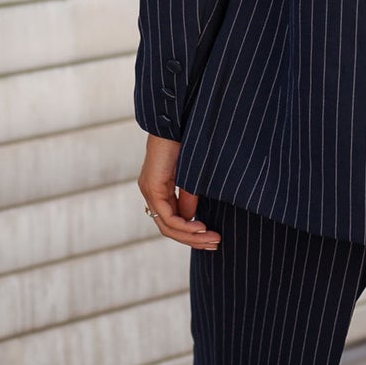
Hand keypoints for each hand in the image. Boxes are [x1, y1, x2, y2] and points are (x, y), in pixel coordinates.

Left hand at [139, 135, 220, 249]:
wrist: (175, 120)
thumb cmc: (185, 141)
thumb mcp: (192, 176)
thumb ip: (190, 197)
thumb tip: (192, 219)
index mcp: (159, 190)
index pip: (172, 222)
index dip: (192, 234)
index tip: (213, 237)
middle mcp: (151, 193)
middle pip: (169, 229)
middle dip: (194, 240)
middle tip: (215, 244)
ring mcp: (150, 191)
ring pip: (168, 226)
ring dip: (191, 236)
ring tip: (212, 238)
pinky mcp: (152, 186)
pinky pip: (167, 216)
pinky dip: (185, 225)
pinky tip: (201, 226)